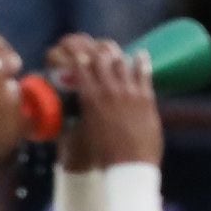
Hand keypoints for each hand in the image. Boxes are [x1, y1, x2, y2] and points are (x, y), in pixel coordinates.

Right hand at [45, 32, 163, 170]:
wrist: (129, 167)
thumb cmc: (101, 157)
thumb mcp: (80, 136)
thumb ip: (73, 124)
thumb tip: (65, 121)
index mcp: (89, 98)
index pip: (80, 63)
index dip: (74, 50)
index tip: (69, 45)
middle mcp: (109, 90)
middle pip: (100, 57)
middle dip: (91, 46)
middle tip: (87, 44)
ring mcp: (130, 92)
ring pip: (121, 61)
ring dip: (114, 52)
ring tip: (110, 49)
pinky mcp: (146, 99)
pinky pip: (144, 73)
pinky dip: (140, 61)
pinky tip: (140, 54)